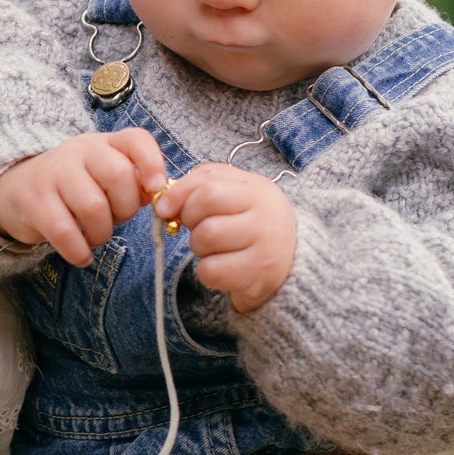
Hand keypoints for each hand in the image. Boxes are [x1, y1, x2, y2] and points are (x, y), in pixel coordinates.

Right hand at [0, 131, 167, 265]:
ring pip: (93, 207)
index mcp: (103, 144)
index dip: (152, 162)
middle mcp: (79, 152)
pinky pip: (65, 232)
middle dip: (126, 209)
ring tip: (95, 237)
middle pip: (118, 175)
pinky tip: (81, 255)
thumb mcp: (102, 176)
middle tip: (116, 220)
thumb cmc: (72, 187)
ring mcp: (53, 174)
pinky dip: (79, 251)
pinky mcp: (34, 202)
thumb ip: (133, 184)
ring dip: (102, 233)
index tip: (156, 188)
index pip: (135, 139)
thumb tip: (161, 197)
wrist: (15, 189)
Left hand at [152, 163, 295, 312]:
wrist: (290, 266)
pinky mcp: (257, 274)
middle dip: (189, 217)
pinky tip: (222, 268)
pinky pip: (211, 270)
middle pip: (205, 203)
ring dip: (198, 246)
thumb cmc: (251, 227)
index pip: (208, 181)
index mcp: (258, 188)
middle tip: (197, 228)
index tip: (164, 207)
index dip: (178, 193)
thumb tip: (164, 203)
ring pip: (205, 236)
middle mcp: (266, 212)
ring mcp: (265, 243)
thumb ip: (201, 189)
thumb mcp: (234, 198)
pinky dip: (207, 271)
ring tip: (214, 249)